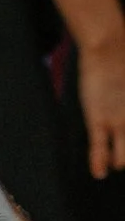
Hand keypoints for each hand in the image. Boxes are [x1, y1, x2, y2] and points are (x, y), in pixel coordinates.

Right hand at [81, 40, 124, 179]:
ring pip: (123, 155)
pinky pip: (99, 145)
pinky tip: (99, 173)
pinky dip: (99, 161)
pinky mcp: (100, 118)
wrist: (110, 47)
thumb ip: (121, 109)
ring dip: (121, 161)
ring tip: (118, 164)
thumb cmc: (122, 65)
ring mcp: (120, 121)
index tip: (123, 154)